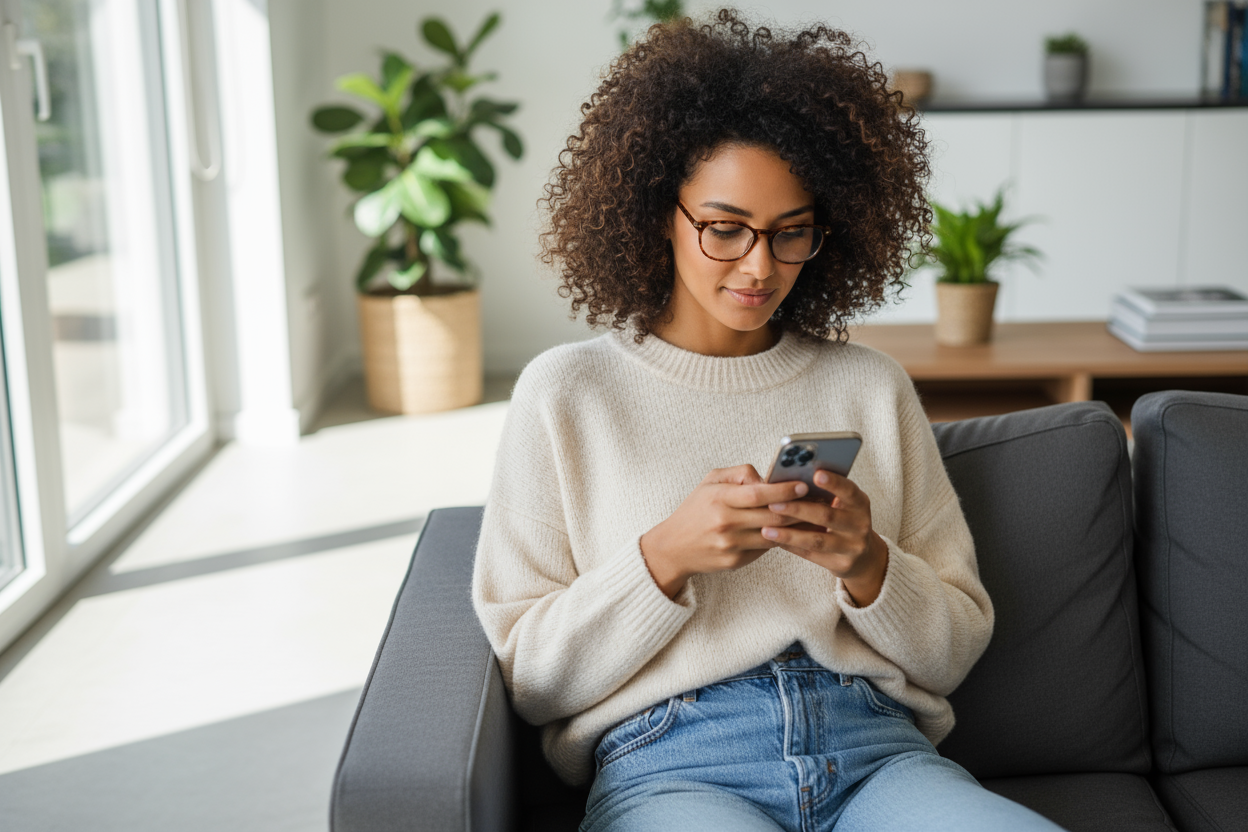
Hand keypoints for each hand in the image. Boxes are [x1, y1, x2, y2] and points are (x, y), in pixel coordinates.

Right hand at [640, 465, 809, 598]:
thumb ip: (739, 474)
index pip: (758, 494)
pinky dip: (780, 540)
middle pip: (772, 517)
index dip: (783, 490)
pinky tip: (793, 532)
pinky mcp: (735, 562)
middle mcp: (725, 523)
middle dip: (798, 509)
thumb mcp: (710, 482)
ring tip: (812, 516)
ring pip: (773, 535)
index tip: (803, 485)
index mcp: (719, 499)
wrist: (674, 548)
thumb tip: (767, 478)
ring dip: (795, 527)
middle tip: (818, 501)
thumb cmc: (695, 510)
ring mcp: (731, 545)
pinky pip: (765, 549)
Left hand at [761, 469, 887, 605]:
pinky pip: (812, 555)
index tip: (815, 474)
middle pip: (826, 515)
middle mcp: (860, 524)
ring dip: (789, 534)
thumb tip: (787, 479)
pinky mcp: (842, 564)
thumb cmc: (842, 520)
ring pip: (817, 540)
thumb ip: (821, 492)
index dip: (834, 482)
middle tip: (773, 503)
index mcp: (860, 503)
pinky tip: (775, 540)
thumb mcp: (841, 504)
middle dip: (797, 509)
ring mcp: (853, 547)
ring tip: (766, 529)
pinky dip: (791, 547)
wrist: (862, 556)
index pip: (848, 490)